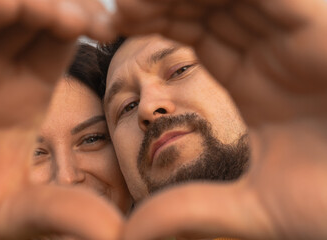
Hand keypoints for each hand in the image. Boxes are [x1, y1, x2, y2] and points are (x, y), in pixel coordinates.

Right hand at [0, 0, 121, 238]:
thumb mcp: (20, 209)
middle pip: (42, 16)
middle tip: (92, 18)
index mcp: (30, 90)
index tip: (110, 30)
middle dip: (67, 9)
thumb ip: (64, 212)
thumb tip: (116, 234)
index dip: (87, 27)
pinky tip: (8, 7)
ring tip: (63, 16)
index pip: (64, 41)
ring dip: (32, 5)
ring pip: (4, 9)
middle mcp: (2, 67)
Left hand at [115, 0, 326, 238]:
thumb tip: (132, 232)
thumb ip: (193, 209)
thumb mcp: (255, 205)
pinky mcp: (314, 16)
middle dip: (159, 4)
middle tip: (115, 9)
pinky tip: (164, 0)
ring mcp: (293, 29)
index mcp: (255, 83)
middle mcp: (271, 50)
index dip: (154, 30)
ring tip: (129, 2)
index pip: (195, 40)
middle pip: (204, 7)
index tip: (114, 31)